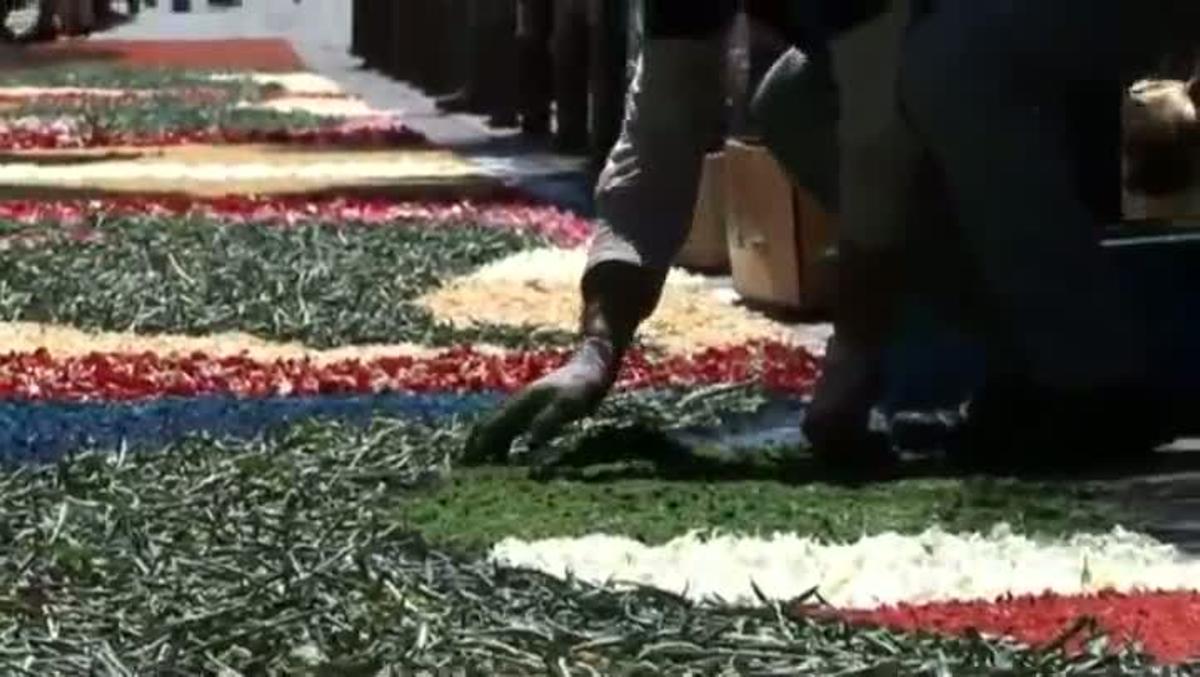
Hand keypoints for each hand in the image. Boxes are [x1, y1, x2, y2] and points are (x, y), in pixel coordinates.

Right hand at [463, 338, 617, 464]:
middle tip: (464, 470)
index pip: (492, 427)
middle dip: (475, 447)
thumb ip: (550, 420)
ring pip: (497, 429)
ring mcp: (524, 407)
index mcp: (521, 403)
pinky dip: (501, 443)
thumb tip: (531, 442)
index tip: (467, 465)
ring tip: (478, 468)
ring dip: (486, 446)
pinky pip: (510, 429)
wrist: (592, 366)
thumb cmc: (582, 385)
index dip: (479, 446)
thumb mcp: (569, 404)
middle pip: (488, 428)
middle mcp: (517, 405)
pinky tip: (503, 456)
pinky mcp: (534, 410)